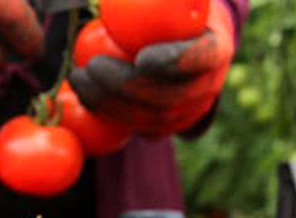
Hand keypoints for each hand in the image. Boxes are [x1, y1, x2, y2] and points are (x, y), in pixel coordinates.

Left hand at [69, 1, 233, 135]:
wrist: (185, 37)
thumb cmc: (173, 8)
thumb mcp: (172, 0)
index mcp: (216, 48)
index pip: (201, 57)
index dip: (173, 61)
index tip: (141, 59)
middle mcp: (208, 85)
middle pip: (170, 96)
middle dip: (127, 86)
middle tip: (93, 66)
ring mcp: (190, 110)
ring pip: (150, 117)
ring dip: (109, 101)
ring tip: (79, 78)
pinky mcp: (167, 125)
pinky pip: (137, 126)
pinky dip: (107, 111)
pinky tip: (83, 93)